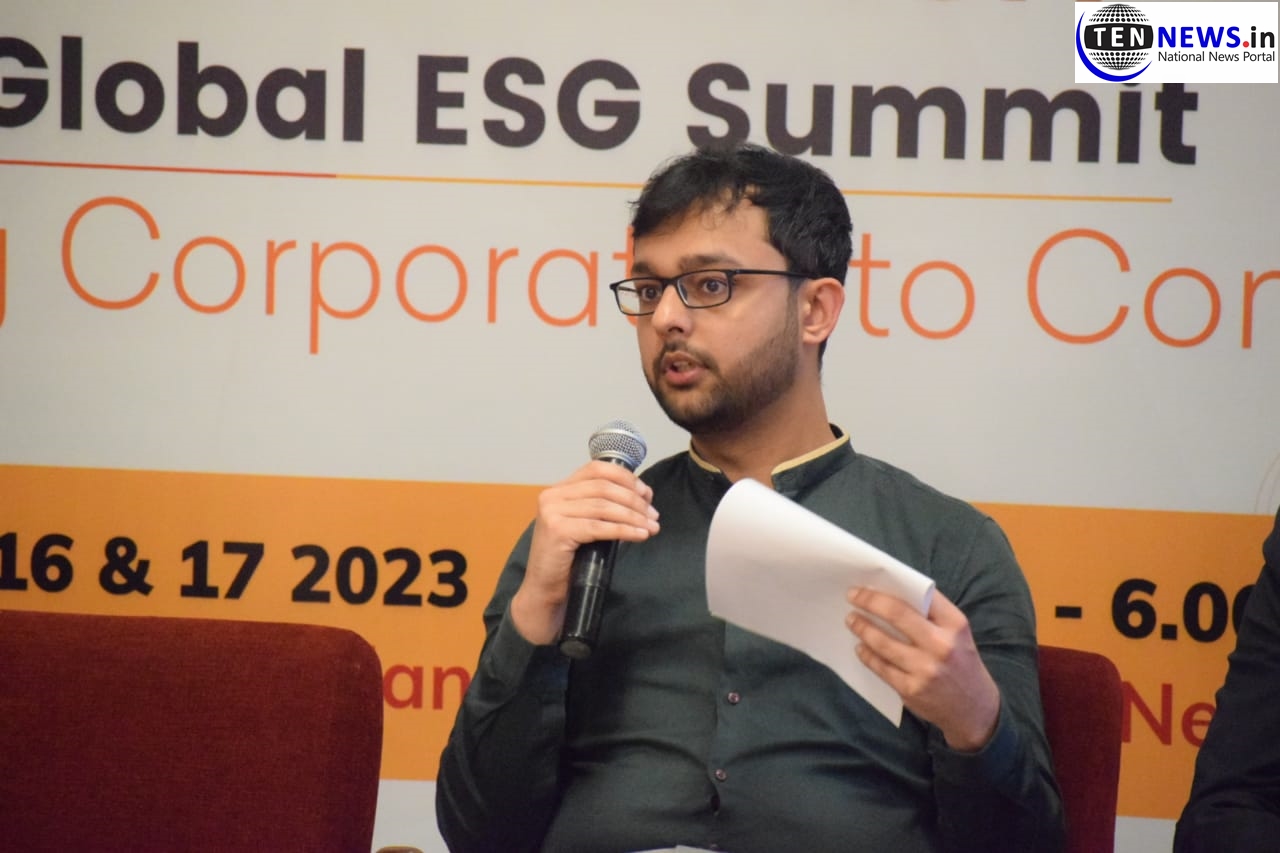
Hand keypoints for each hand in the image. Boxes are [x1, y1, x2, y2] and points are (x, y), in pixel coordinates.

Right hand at [509, 460, 659, 644]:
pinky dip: (624, 530)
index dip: (626, 478)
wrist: (544, 589)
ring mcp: (552, 512)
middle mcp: (553, 495)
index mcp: (559, 489)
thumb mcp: (585, 524)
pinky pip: (599, 527)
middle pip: (604, 487)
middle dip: (635, 500)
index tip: (646, 493)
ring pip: (604, 506)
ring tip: (651, 527)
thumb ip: (603, 507)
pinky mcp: (557, 530)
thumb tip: (642, 496)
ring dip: (634, 516)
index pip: (597, 469)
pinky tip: (639, 535)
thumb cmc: (568, 559)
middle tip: (653, 515)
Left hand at [846, 587, 1000, 750]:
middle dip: (869, 601)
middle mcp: (941, 645)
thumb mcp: (957, 634)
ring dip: (862, 628)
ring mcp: (925, 669)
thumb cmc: (960, 661)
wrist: (974, 708)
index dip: (889, 589)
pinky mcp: (911, 689)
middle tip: (852, 596)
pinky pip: (880, 667)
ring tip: (852, 620)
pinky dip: (866, 654)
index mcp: (955, 624)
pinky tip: (860, 647)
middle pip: (897, 614)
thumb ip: (931, 615)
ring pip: (883, 642)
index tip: (866, 585)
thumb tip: (890, 595)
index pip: (920, 596)